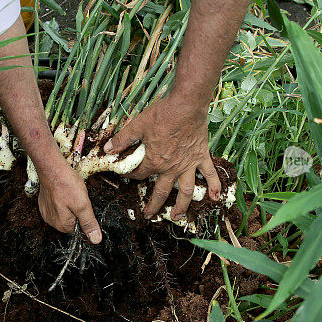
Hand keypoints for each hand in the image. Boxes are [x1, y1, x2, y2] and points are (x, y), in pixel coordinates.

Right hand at [37, 160, 101, 243]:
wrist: (51, 167)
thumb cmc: (66, 183)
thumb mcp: (83, 204)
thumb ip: (89, 223)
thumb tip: (95, 240)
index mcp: (61, 224)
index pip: (78, 230)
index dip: (84, 217)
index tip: (83, 205)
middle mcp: (51, 221)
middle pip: (71, 222)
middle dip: (76, 211)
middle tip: (77, 197)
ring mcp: (46, 212)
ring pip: (64, 214)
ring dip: (69, 205)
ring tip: (69, 193)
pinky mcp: (44, 203)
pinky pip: (56, 207)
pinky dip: (61, 200)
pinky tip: (63, 191)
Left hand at [104, 95, 220, 218]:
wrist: (186, 105)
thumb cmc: (162, 114)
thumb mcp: (137, 125)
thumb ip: (123, 139)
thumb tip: (107, 149)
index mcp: (155, 161)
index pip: (140, 174)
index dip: (131, 176)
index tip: (127, 176)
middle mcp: (171, 168)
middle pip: (161, 192)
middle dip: (154, 205)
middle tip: (149, 215)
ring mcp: (188, 164)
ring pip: (185, 191)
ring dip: (181, 206)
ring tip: (177, 216)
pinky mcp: (201, 157)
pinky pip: (209, 175)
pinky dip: (214, 187)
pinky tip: (215, 199)